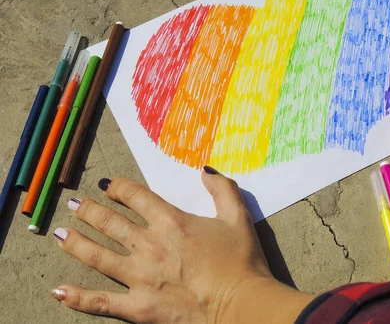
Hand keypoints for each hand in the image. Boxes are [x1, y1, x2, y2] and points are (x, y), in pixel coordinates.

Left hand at [51, 168, 312, 322]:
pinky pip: (100, 302)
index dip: (119, 188)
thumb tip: (205, 170)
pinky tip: (59, 291)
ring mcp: (139, 277)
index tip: (108, 185)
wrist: (240, 305)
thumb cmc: (241, 262)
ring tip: (59, 234)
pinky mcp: (137, 307)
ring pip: (97, 256)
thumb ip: (223, 189)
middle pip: (110, 223)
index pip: (137, 197)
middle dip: (89, 211)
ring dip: (76, 243)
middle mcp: (149, 245)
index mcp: (171, 222)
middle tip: (74, 204)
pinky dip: (77, 298)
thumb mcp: (239, 218)